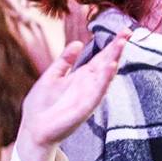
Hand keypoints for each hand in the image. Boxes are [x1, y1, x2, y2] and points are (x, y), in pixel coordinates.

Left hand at [14, 34, 127, 160]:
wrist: (33, 129)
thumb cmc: (42, 106)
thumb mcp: (52, 77)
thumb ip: (64, 61)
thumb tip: (77, 43)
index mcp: (81, 77)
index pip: (100, 58)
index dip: (111, 45)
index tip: (124, 31)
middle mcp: (88, 85)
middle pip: (106, 63)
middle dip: (116, 49)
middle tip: (128, 32)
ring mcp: (88, 96)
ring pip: (104, 76)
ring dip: (113, 60)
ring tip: (121, 44)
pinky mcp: (85, 108)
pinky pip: (97, 92)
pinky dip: (104, 79)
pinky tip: (111, 67)